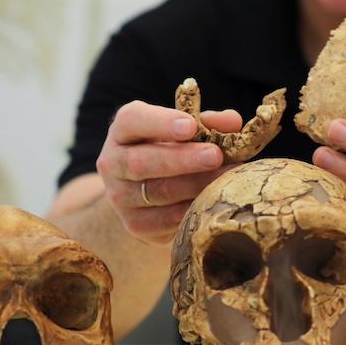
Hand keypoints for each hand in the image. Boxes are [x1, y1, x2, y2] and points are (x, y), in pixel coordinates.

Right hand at [96, 100, 241, 245]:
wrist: (143, 192)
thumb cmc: (169, 150)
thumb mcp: (182, 130)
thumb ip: (206, 123)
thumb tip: (232, 122)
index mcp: (122, 131)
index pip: (131, 120)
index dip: (160, 123)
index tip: (190, 126)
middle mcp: (113, 163)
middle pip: (142, 162)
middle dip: (182, 159)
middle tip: (215, 155)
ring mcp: (120, 197)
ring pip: (159, 193)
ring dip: (196, 185)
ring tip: (228, 177)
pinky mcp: (135, 224)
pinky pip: (167, 220)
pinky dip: (193, 209)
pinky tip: (215, 200)